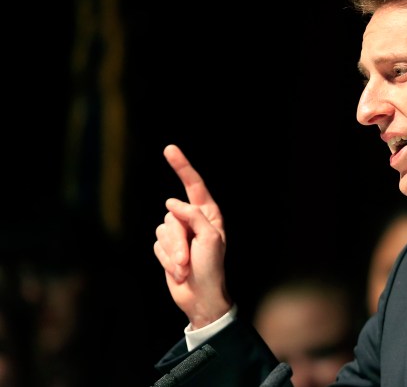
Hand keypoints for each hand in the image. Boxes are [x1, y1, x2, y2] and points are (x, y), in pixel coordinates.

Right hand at [154, 144, 231, 328]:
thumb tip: (172, 203)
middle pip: (172, 215)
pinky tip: (178, 271)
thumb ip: (192, 216)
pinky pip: (156, 246)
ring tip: (185, 267)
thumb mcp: (210, 239)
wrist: (200, 297)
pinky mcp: (166, 248)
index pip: (193, 185)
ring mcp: (179, 234)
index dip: (182, 167)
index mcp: (208, 214)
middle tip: (188, 260)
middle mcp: (192, 220)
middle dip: (176, 241)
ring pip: (161, 231)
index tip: (170, 149)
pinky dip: (165, 260)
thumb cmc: (212, 268)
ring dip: (171, 253)